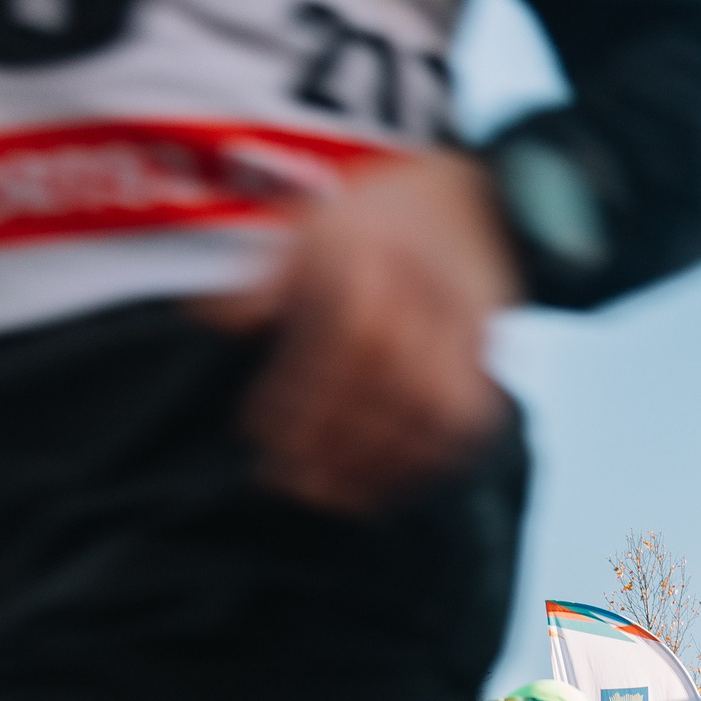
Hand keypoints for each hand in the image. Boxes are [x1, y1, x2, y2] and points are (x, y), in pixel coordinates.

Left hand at [198, 152, 517, 514]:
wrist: (472, 201)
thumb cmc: (376, 218)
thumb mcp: (314, 223)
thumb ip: (267, 277)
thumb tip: (212, 321)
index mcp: (377, 255)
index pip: (344, 337)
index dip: (301, 393)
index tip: (259, 436)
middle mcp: (426, 293)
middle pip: (387, 378)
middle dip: (336, 439)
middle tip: (292, 485)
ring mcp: (465, 329)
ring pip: (432, 407)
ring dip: (383, 462)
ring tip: (336, 499)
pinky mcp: (488, 359)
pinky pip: (469, 420)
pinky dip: (433, 462)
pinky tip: (392, 488)